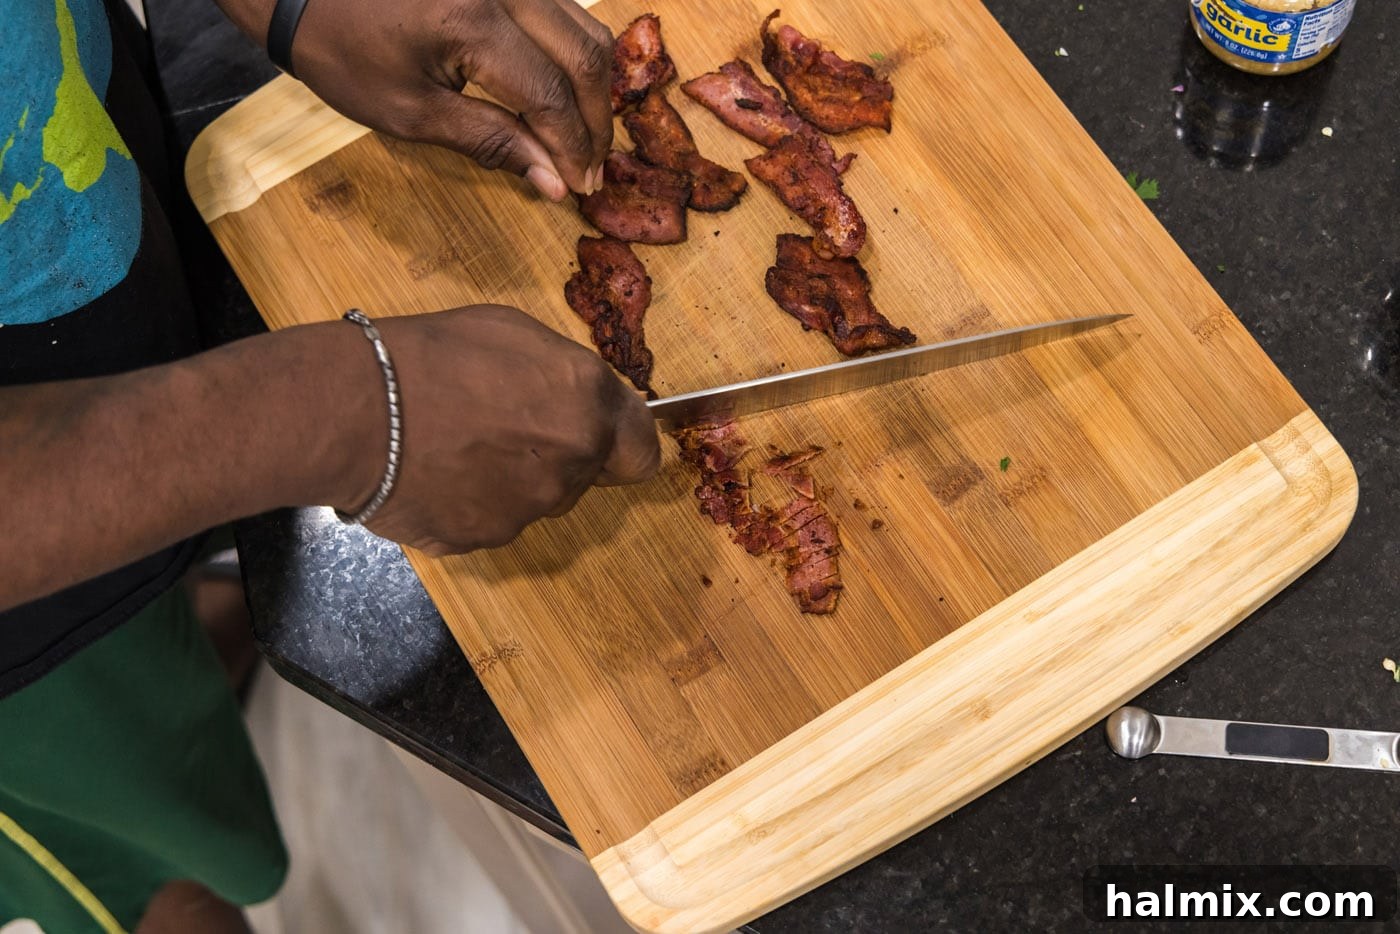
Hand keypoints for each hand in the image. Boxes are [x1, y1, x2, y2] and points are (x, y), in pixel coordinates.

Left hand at [270, 0, 614, 199]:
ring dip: (594, 89)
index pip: (550, 93)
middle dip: (595, 122)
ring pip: (586, 27)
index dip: (572, 147)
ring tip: (584, 138)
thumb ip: (491, 142)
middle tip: (591, 170)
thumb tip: (552, 181)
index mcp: (472, 22)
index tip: (578, 187)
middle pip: (584, 55)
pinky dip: (576, 57)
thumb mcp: (412, 113)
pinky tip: (569, 96)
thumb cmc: (346, 53)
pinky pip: (566, 11)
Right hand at [341, 306, 658, 555]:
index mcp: (587, 405)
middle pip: (583, 475)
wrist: (356, 411)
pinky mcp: (484, 540)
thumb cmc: (430, 356)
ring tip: (456, 446)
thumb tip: (576, 400)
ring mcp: (529, 510)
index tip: (592, 434)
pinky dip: (469, 504)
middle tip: (499, 425)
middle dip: (554, 455)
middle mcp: (571, 463)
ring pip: (537, 501)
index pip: (641, 451)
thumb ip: (565, 375)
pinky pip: (488, 522)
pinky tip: (435, 473)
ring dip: (511, 480)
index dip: (618, 443)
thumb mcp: (513, 333)